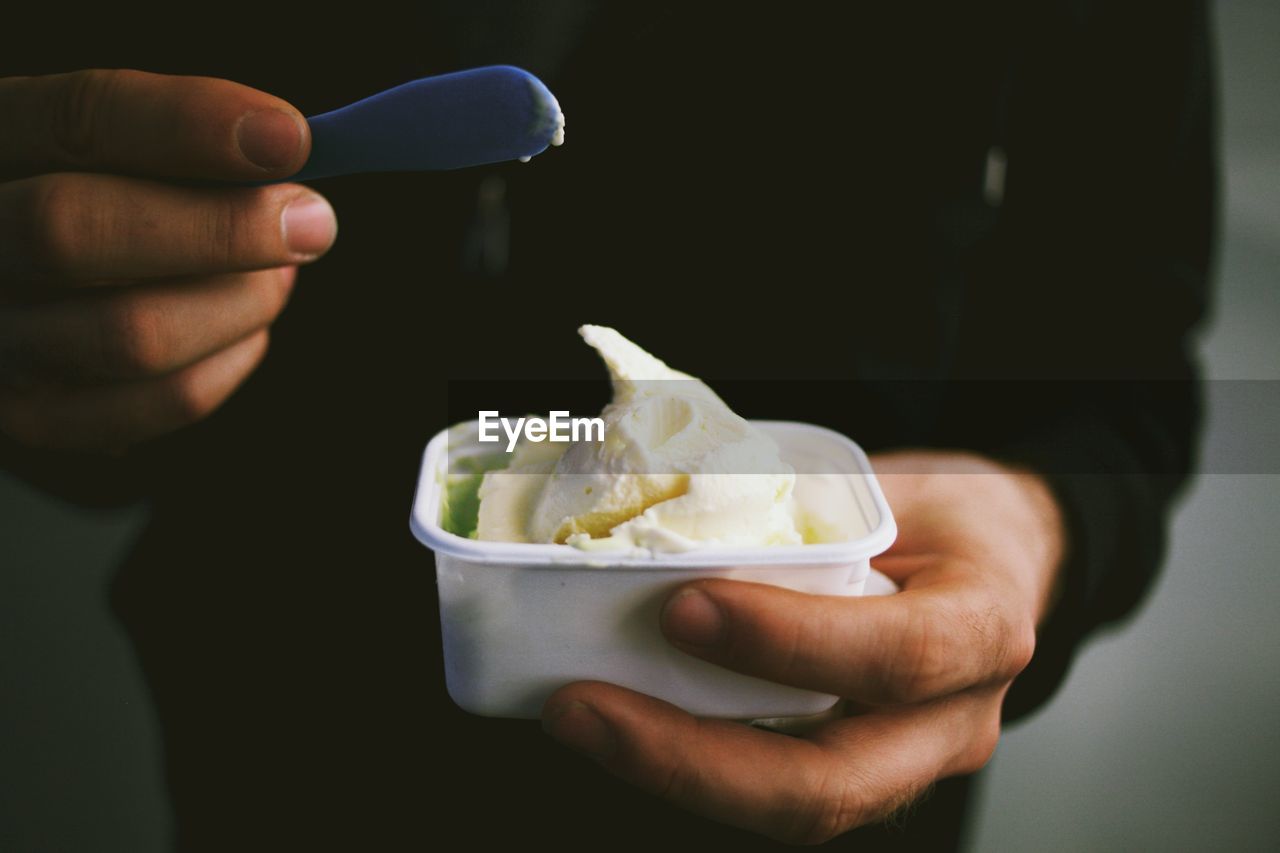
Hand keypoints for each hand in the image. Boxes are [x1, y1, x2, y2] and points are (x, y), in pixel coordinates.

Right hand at [0, 70, 335, 450]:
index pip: (75, 119)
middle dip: (221, 228)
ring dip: (240, 303)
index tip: (290, 138)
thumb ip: (179, 143)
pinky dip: (228, 363)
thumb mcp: (114, 151)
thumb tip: (288, 152)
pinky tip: (248, 331)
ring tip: (280, 276)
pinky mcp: (35, 416)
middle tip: (313, 222)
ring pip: (131, 335)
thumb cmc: (103, 200)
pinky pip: (156, 405)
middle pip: (72, 231)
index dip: (187, 124)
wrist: (32, 295)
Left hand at [542, 450, 1065, 843]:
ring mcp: (906, 764)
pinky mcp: (859, 774)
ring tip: (580, 717)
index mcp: (982, 629)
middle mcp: (953, 722)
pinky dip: (689, 763)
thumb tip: (668, 500)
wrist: (1003, 566)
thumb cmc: (953, 519)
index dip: (788, 642)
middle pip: (830, 784)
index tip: (683, 606)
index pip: (896, 655)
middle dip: (691, 758)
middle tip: (585, 706)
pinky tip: (621, 724)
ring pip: (792, 808)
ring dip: (672, 771)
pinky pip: (771, 786)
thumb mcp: (904, 489)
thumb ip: (811, 511)